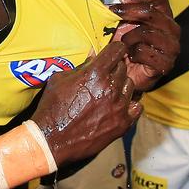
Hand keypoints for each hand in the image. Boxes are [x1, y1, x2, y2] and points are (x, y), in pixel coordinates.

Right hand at [32, 42, 139, 166]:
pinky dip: (129, 105)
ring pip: (130, 86)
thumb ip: (81, 66)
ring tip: (108, 94)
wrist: (51, 140)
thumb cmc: (52, 108)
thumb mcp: (60, 79)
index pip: (118, 50)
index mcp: (96, 73)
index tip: (113, 53)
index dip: (116, 49)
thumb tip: (94, 56)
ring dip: (121, 86)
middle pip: (123, 68)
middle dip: (114, 69)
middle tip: (104, 77)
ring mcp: (119, 106)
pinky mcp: (123, 123)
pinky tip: (118, 107)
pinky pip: (137, 107)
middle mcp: (111, 87)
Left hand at [109, 0, 180, 90]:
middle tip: (112, 14)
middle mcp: (171, 29)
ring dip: (129, 38)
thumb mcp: (120, 24)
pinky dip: (134, 54)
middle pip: (152, 12)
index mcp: (163, 14)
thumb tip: (109, 3)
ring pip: (147, 33)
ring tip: (123, 44)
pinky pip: (146, 53)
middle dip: (128, 12)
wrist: (125, 74)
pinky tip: (131, 57)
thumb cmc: (124, 47)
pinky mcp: (166, 64)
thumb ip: (120, 11)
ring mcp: (172, 47)